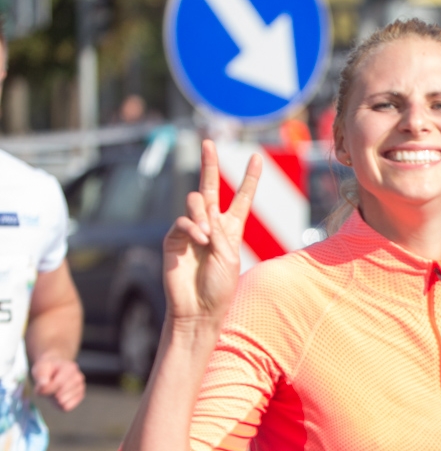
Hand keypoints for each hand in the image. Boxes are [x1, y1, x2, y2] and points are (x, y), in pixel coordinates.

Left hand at [31, 357, 83, 410]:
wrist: (55, 369)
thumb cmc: (47, 368)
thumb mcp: (40, 368)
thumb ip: (41, 376)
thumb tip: (43, 385)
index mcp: (70, 368)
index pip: (59, 384)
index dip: (46, 390)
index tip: (37, 390)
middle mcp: (78, 378)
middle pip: (60, 395)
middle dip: (49, 394)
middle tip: (45, 389)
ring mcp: (80, 388)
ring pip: (63, 402)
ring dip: (53, 399)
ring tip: (52, 391)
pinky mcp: (80, 396)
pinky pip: (66, 407)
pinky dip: (58, 404)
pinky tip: (56, 397)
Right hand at [163, 140, 260, 327]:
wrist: (198, 309)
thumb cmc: (219, 287)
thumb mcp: (229, 257)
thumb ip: (219, 231)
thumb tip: (202, 212)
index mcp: (232, 230)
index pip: (241, 198)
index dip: (249, 179)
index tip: (257, 157)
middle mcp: (211, 225)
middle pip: (210, 187)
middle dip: (209, 164)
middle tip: (208, 141)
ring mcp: (190, 229)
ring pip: (195, 202)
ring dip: (203, 215)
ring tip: (207, 238)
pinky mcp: (173, 238)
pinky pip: (182, 220)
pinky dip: (192, 227)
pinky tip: (199, 239)